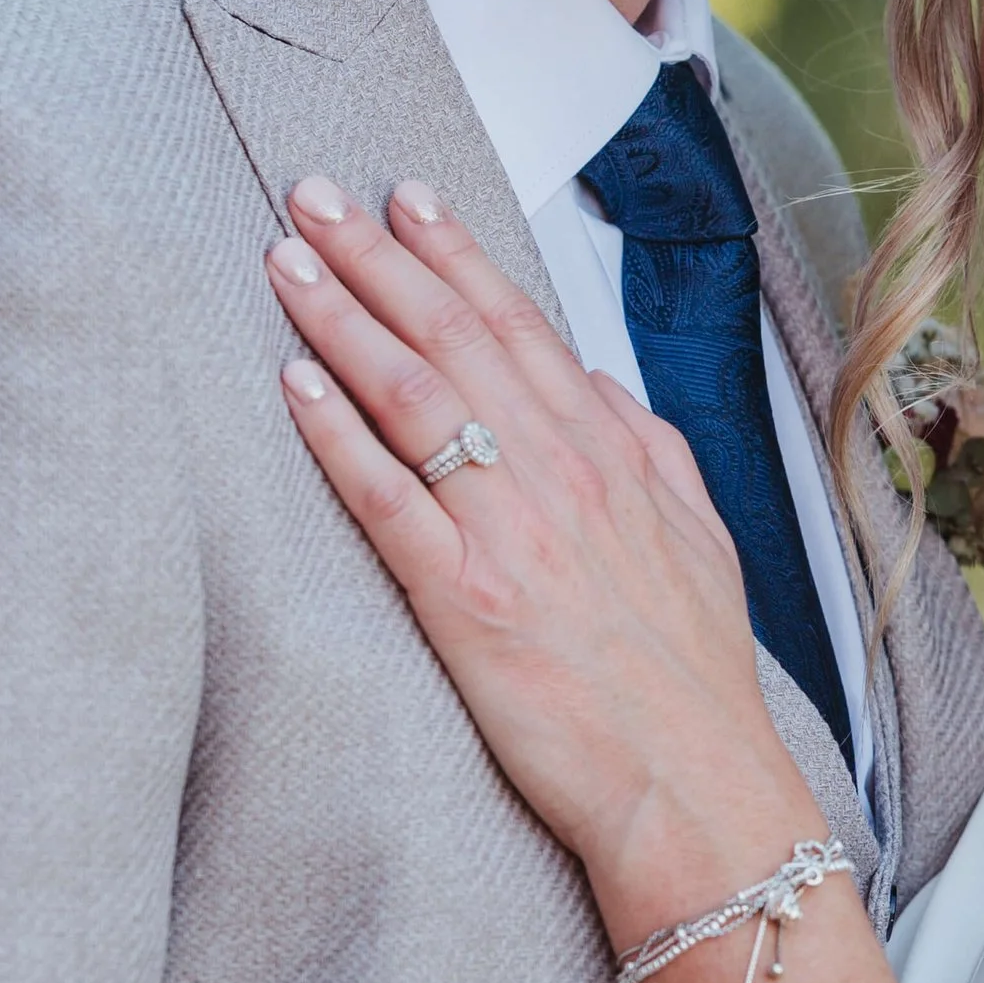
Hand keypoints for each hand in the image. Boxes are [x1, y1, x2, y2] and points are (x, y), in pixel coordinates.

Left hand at [265, 177, 816, 925]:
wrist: (696, 789)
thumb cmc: (691, 684)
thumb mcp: (698, 542)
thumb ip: (647, 452)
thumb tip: (597, 388)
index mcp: (613, 457)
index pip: (519, 328)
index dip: (457, 255)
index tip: (406, 199)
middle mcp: (563, 476)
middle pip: (455, 338)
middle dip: (378, 257)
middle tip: (313, 193)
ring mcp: (513, 532)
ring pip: (415, 396)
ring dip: (344, 319)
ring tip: (285, 260)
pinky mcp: (466, 600)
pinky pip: (388, 500)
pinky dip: (337, 435)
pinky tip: (293, 385)